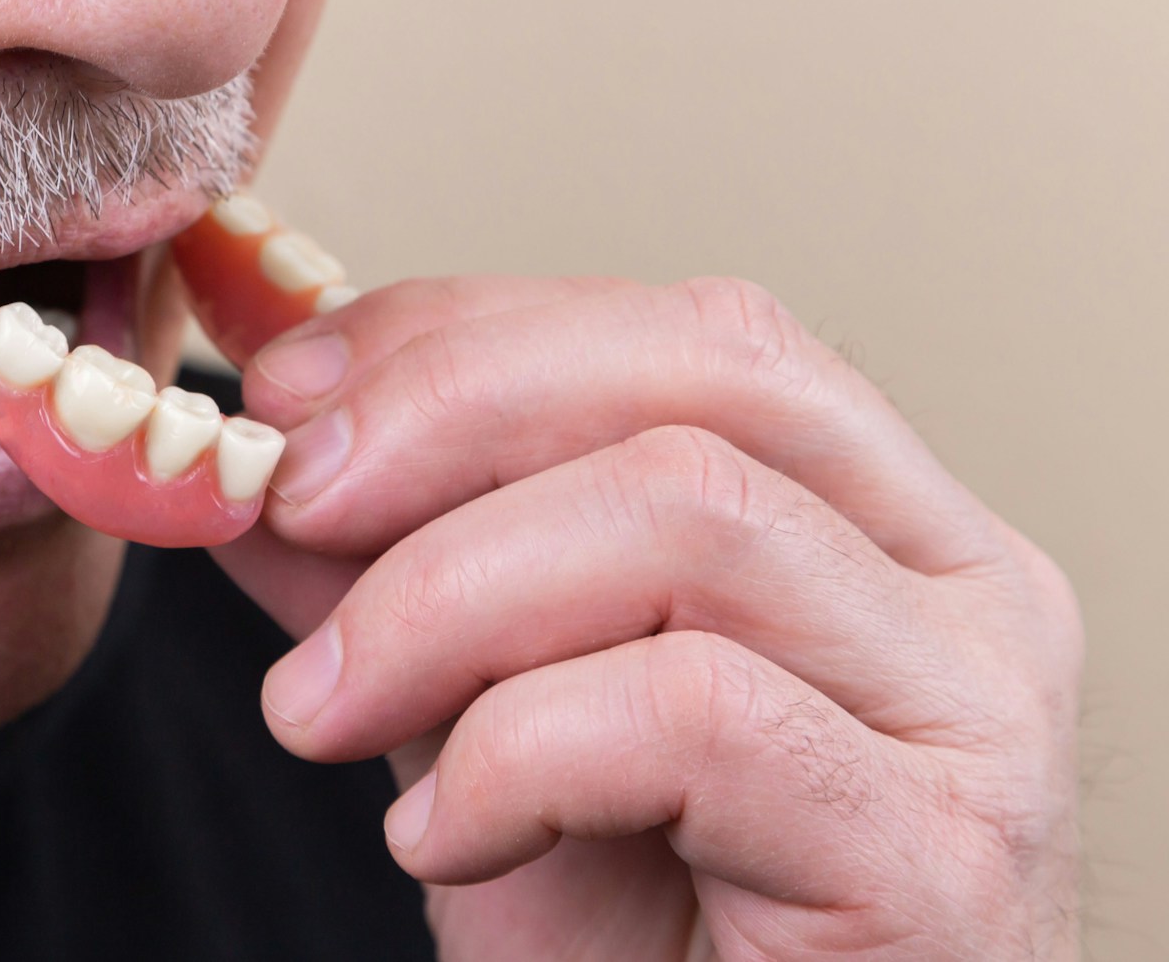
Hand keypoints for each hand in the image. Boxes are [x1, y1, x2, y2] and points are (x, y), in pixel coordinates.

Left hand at [211, 276, 1081, 959]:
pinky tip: (442, 837)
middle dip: (447, 411)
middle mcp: (959, 585)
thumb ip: (409, 576)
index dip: (463, 334)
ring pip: (687, 515)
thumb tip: (262, 453)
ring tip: (326, 710)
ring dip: (443, 596)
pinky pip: (690, 712)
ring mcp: (971, 714)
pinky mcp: (939, 859)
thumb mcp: (496, 714)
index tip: (288, 392)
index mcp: (871, 520)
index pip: (679, 334)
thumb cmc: (656, 942)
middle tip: (285, 498)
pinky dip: (513, 754)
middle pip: (703, 371)